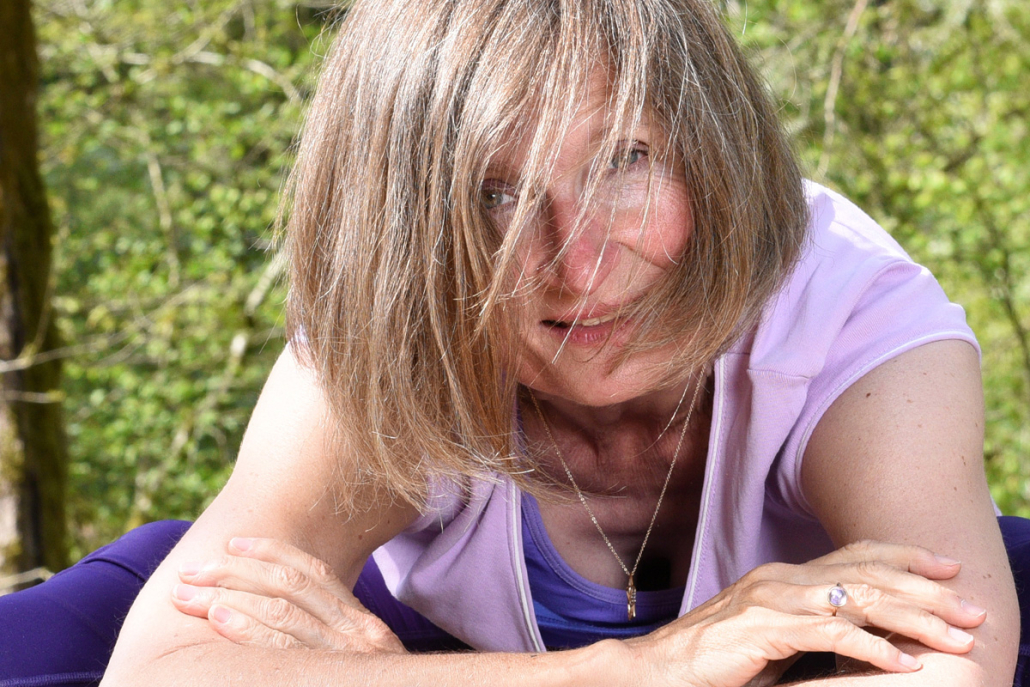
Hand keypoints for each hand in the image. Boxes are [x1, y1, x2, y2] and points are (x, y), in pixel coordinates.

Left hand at [170, 537, 405, 653]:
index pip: (312, 572)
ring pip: (281, 611)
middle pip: (289, 584)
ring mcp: (346, 656)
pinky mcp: (333, 674)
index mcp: (361, 624)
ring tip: (187, 595)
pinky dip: (248, 630)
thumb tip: (284, 620)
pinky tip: (219, 619)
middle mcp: (357, 632)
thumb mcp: (365, 666)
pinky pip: (283, 649)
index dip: (270, 552)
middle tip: (190, 571)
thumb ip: (333, 642)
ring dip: (226, 597)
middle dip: (233, 572)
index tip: (233, 543)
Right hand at [622, 540, 986, 686]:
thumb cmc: (716, 660)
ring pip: (858, 600)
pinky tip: (903, 663)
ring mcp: (772, 599)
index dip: (904, 555)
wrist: (657, 669)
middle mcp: (782, 578)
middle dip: (926, 590)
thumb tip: (863, 633)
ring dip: (914, 620)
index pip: (855, 554)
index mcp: (784, 575)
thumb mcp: (773, 636)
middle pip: (867, 573)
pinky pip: (831, 633)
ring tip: (953, 637)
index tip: (947, 566)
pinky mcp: (765, 628)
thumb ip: (811, 625)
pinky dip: (874, 649)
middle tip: (969, 608)